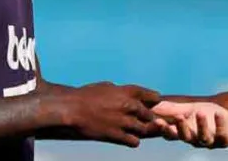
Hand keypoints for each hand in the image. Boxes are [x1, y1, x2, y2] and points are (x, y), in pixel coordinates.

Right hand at [42, 81, 160, 147]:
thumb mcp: (105, 87)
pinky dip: (132, 141)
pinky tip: (128, 139)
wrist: (72, 110)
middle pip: (149, 114)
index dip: (153, 98)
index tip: (155, 100)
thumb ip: (119, 91)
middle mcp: (128, 106)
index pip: (149, 94)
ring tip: (134, 130)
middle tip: (144, 119)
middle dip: (147, 117)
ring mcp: (123, 121)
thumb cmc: (85, 96)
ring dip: (140, 130)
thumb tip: (124, 93)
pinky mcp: (116, 135)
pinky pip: (134, 141)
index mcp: (125, 92)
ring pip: (143, 129)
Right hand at [153, 101, 227, 148]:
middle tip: (176, 118)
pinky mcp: (225, 139)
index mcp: (186, 133)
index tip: (155, 120)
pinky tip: (218, 114)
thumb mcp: (191, 110)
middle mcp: (196, 139)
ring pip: (203, 137)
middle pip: (185, 138)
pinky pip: (222, 133)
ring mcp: (211, 141)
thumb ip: (173, 109)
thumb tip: (153, 105)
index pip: (171, 133)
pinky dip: (220, 123)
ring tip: (199, 113)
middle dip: (179, 129)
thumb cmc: (210, 116)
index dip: (163, 129)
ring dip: (201, 126)